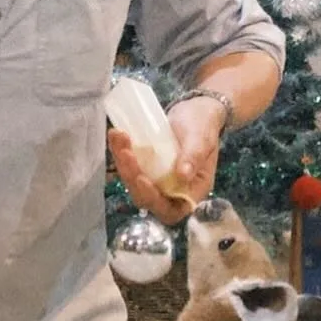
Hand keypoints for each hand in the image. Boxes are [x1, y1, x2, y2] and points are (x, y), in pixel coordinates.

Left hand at [108, 99, 222, 225]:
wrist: (195, 111)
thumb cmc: (204, 126)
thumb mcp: (202, 139)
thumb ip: (194, 156)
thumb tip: (183, 175)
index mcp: (192, 190)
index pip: (171, 210)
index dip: (153, 200)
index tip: (141, 179)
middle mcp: (172, 190)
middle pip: (145, 197)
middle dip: (131, 176)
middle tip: (125, 152)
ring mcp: (157, 179)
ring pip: (133, 181)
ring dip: (122, 162)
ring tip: (118, 137)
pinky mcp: (145, 166)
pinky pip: (129, 166)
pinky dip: (120, 152)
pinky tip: (116, 136)